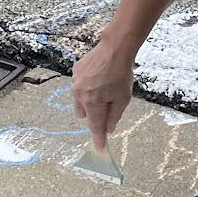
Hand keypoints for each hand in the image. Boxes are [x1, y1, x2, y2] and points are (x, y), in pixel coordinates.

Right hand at [72, 36, 137, 150]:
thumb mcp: (123, 98)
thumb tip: (109, 129)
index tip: (100, 147)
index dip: (98, 138)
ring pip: (79, 101)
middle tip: (107, 106)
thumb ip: (114, 116)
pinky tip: (98, 79)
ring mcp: (75, 83)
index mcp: (93, 102)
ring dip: (90, 101)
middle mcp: (80, 94)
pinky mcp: (74, 73)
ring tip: (103, 89)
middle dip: (94, 115)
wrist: (114, 48)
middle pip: (84, 115)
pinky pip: (79, 87)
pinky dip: (87, 88)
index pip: (95, 126)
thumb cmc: (121, 74)